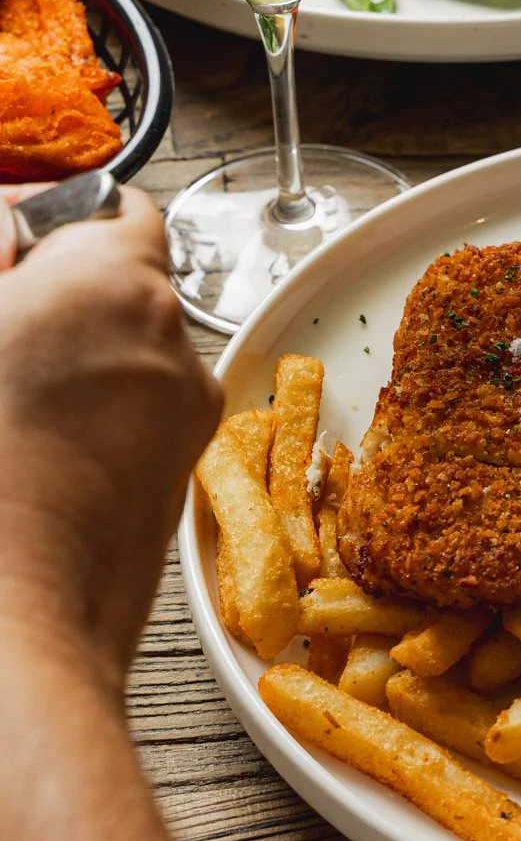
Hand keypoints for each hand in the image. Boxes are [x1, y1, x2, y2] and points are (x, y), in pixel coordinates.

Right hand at [0, 186, 221, 687]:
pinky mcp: (173, 475)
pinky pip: (131, 412)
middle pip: (116, 279)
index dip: (47, 218)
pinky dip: (86, 411)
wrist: (8, 636)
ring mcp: (182, 413)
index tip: (3, 240)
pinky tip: (23, 449)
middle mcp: (172, 341)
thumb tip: (5, 234)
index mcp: (116, 282)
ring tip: (2, 402)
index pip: (111, 204)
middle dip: (49, 291)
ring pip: (123, 349)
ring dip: (66, 354)